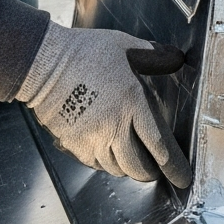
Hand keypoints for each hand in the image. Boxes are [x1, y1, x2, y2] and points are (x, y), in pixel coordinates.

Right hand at [17, 23, 189, 187]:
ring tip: (129, 161)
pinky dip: (104, 163)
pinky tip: (107, 154)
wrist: (44, 64)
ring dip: (125, 168)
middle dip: (147, 172)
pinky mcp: (73, 143)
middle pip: (136, 166)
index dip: (170, 164)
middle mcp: (113, 127)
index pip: (156, 144)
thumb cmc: (84, 53)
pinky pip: (94, 164)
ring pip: (115, 168)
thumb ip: (152, 56)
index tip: (180, 176)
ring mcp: (91, 138)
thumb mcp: (124, 46)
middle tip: (152, 170)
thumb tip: (175, 58)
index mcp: (131, 103)